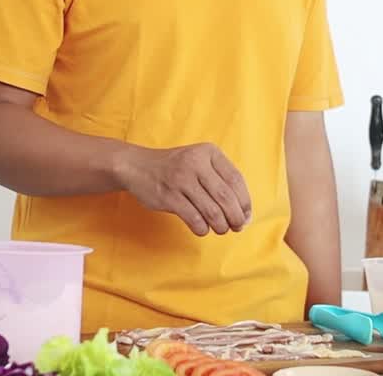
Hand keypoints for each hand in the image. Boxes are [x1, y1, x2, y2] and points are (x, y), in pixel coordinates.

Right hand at [115, 143, 252, 235]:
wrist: (137, 166)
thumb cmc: (175, 168)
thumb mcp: (199, 162)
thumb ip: (221, 180)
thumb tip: (244, 213)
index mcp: (209, 152)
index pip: (236, 180)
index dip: (245, 202)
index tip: (245, 215)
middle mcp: (196, 162)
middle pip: (226, 198)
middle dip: (236, 218)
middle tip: (236, 227)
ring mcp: (181, 179)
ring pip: (212, 211)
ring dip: (221, 226)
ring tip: (220, 229)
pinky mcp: (168, 196)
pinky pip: (194, 219)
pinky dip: (202, 229)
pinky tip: (202, 228)